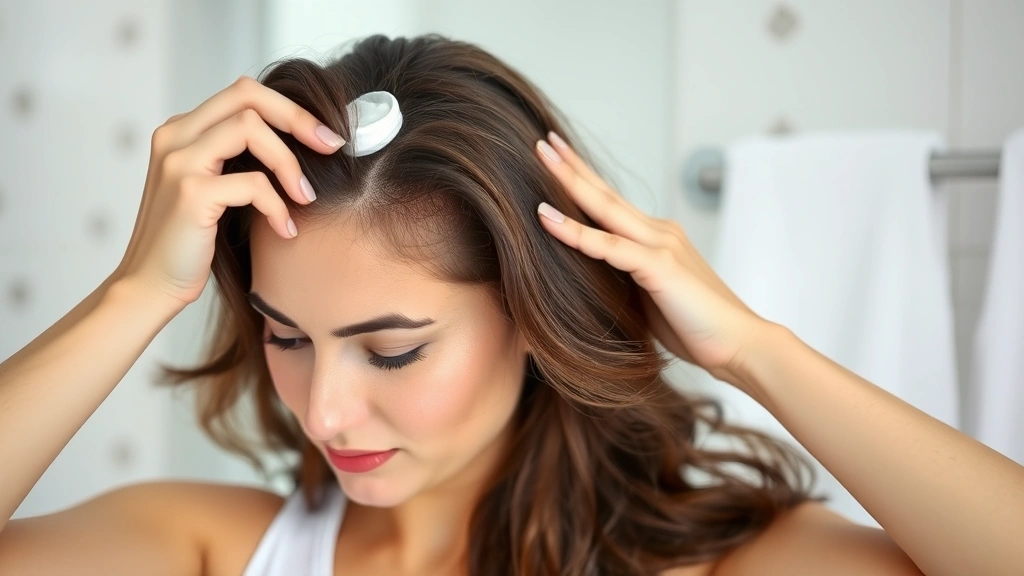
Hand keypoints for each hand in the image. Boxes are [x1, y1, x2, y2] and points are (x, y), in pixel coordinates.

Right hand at [115, 76, 344, 306]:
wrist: (151, 286)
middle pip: (247, 94)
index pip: (243, 92)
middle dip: (298, 117)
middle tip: (332, 147)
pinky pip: (253, 183)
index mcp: (183, 131)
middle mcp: (175, 136)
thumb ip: (239, 160)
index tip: (325, 137)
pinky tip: (286, 230)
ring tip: (306, 198)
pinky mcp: (190, 193)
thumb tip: (305, 145)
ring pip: (250, 129)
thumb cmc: (191, 242)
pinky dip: (278, 206)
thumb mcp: (215, 189)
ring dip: (289, 163)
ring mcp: (179, 162)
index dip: (291, 108)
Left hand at [534, 132, 774, 386]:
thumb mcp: (651, 300)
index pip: (612, 203)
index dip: (583, 180)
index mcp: (658, 240)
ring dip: (570, 180)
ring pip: (606, 207)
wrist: (742, 346)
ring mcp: (661, 245)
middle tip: (544, 142)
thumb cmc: (697, 329)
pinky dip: (576, 231)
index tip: (557, 159)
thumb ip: (625, 283)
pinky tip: (546, 216)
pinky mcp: (660, 266)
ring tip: (542, 155)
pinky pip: (610, 245)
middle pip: (606, 193)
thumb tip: (591, 282)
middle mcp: (660, 233)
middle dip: (572, 165)